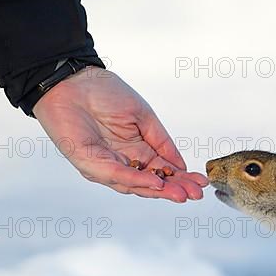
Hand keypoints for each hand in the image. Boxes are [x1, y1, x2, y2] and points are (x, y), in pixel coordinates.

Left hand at [33, 67, 207, 202]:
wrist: (73, 79)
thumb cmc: (104, 93)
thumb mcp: (143, 117)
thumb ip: (162, 142)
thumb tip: (181, 165)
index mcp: (137, 150)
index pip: (162, 170)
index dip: (182, 178)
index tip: (202, 183)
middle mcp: (123, 162)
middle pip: (151, 182)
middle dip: (174, 189)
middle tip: (195, 195)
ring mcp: (105, 165)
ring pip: (135, 184)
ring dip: (158, 190)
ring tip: (180, 193)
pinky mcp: (88, 163)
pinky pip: (115, 174)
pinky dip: (136, 179)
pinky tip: (155, 183)